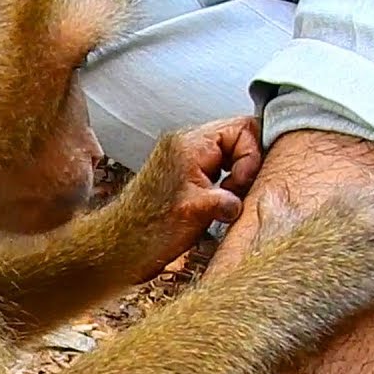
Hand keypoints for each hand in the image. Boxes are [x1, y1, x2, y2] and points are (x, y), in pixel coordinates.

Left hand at [129, 116, 263, 266]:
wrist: (121, 245)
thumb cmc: (150, 229)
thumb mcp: (198, 211)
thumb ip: (229, 198)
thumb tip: (245, 200)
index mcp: (190, 144)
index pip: (242, 128)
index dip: (251, 155)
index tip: (242, 183)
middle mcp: (187, 145)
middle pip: (238, 140)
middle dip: (247, 167)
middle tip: (237, 193)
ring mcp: (185, 159)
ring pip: (230, 157)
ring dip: (237, 179)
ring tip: (226, 203)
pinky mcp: (184, 175)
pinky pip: (218, 170)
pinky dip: (225, 186)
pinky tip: (219, 207)